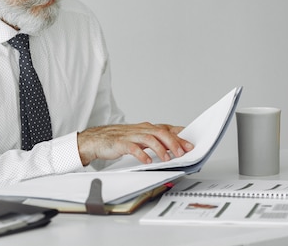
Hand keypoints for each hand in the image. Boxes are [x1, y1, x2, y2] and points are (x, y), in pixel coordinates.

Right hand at [77, 122, 193, 165]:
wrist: (96, 139)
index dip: (180, 135)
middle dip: (173, 142)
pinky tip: (147, 161)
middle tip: (182, 153)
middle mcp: (140, 129)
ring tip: (167, 159)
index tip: (190, 143)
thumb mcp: (139, 138)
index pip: (166, 128)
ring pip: (149, 138)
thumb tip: (174, 145)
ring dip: (160, 149)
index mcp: (146, 128)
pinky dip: (141, 154)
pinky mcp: (120, 143)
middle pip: (160, 132)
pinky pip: (133, 148)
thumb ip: (155, 140)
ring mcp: (130, 135)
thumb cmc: (118, 139)